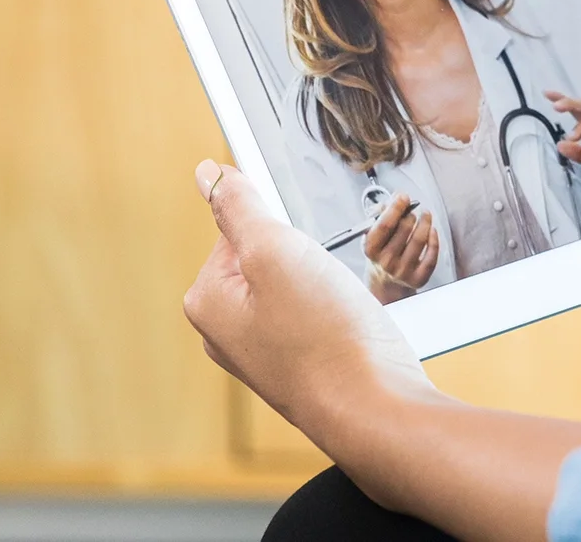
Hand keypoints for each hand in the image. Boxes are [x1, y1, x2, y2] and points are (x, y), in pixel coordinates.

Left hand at [183, 161, 437, 440]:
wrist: (375, 407)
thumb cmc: (324, 336)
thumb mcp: (275, 250)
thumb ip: (238, 207)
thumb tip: (208, 173)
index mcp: (206, 302)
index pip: (235, 228)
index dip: (278, 225)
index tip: (303, 247)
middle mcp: (226, 331)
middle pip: (266, 256)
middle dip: (303, 254)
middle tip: (325, 277)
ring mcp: (264, 352)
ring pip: (296, 284)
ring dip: (324, 281)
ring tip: (338, 303)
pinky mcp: (300, 364)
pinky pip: (315, 313)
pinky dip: (336, 309)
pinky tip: (348, 323)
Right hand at [358, 193, 437, 303]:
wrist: (384, 282)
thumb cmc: (380, 252)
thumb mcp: (373, 234)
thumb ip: (380, 214)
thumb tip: (393, 199)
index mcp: (371, 250)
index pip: (384, 225)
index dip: (396, 208)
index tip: (403, 197)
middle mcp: (385, 262)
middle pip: (404, 229)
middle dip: (411, 214)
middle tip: (413, 208)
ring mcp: (402, 272)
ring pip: (420, 240)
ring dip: (425, 222)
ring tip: (425, 214)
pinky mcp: (418, 279)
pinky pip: (431, 256)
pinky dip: (434, 240)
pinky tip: (432, 230)